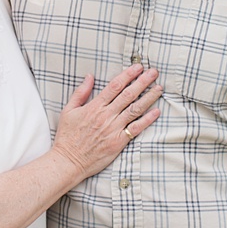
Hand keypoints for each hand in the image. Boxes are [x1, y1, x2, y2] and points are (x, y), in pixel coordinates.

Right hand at [50, 64, 161, 179]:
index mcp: (94, 106)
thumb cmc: (67, 136)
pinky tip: (156, 111)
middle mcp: (106, 115)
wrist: (69, 160)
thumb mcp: (68, 111)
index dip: (128, 75)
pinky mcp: (119, 141)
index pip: (115, 86)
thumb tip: (90, 77)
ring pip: (135, 109)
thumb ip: (80, 93)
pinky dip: (147, 119)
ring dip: (149, 97)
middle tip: (153, 72)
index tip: (137, 67)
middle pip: (128, 95)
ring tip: (159, 88)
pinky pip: (136, 128)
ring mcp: (114, 128)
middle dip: (142, 81)